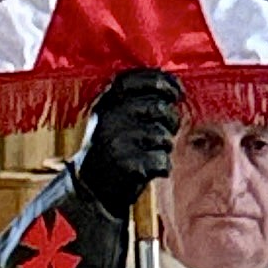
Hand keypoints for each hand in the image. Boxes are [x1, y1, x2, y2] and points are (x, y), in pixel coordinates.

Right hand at [75, 69, 182, 216]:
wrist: (89, 188)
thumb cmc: (110, 148)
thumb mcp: (112, 117)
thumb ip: (136, 100)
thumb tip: (174, 87)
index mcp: (105, 102)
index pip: (138, 79)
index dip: (163, 81)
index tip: (177, 91)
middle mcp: (110, 118)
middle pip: (159, 108)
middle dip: (171, 121)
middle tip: (166, 130)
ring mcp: (117, 141)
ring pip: (164, 136)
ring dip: (164, 147)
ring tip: (149, 152)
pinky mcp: (127, 165)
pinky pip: (162, 161)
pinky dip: (162, 167)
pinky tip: (148, 169)